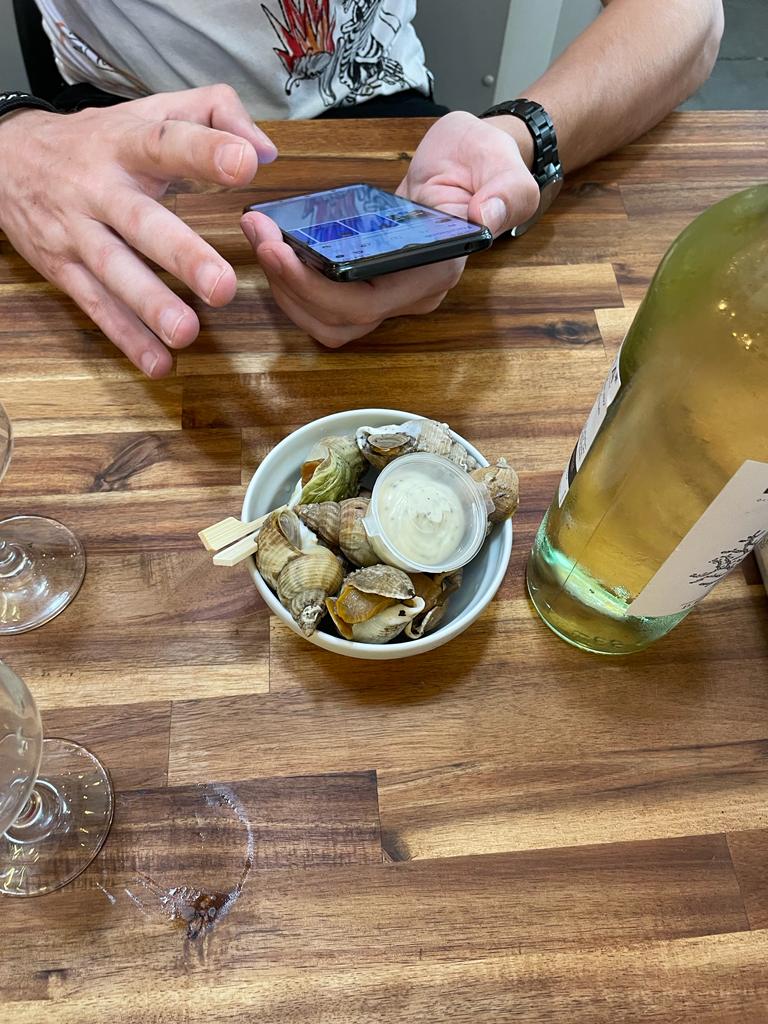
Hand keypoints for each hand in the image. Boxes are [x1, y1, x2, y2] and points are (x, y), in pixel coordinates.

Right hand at [0, 85, 276, 375]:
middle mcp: (99, 188)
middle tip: (221, 285)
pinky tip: (159, 362)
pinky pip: (97, 307)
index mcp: (127, 143)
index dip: (204, 151)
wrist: (8, 157)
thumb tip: (266, 149)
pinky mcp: (63, 269)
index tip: (244, 164)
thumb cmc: (101, 140)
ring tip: (186, 332)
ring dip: (150, 305)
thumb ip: (215, 113)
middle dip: (180, 254)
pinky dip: (127, 338)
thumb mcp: (152, 110)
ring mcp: (77, 232)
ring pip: (113, 270)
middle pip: (140, 221)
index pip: (166, 141)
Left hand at [241, 110, 538, 347]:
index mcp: (434, 274)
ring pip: (326, 320)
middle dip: (288, 284)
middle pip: (337, 320)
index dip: (316, 288)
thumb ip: (505, 195)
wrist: (476, 163)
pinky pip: (325, 300)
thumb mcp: (505, 170)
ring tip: (261, 238)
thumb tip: (486, 218)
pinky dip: (294, 281)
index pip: (368, 305)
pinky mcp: (370, 278)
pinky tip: (277, 246)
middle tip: (259, 236)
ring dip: (285, 289)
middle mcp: (410, 295)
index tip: (281, 248)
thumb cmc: (487, 164)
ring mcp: (389, 291)